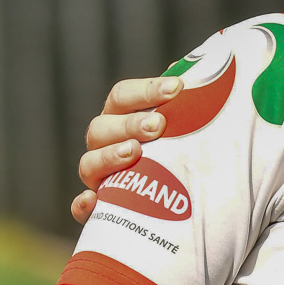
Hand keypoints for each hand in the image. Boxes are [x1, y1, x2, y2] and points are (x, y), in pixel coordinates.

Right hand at [70, 77, 181, 223]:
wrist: (192, 203)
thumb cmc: (188, 154)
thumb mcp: (192, 128)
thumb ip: (192, 102)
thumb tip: (201, 73)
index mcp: (122, 119)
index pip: (122, 97)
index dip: (146, 90)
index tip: (177, 88)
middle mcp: (106, 146)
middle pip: (100, 128)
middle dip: (129, 124)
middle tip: (159, 125)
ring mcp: (100, 178)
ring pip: (88, 164)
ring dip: (108, 156)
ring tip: (135, 152)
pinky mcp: (102, 211)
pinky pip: (82, 210)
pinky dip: (83, 205)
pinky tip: (94, 199)